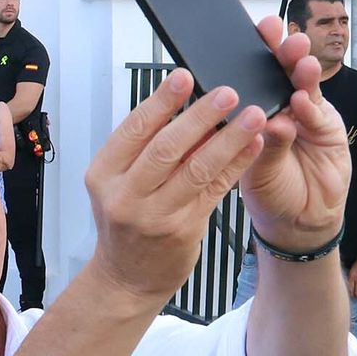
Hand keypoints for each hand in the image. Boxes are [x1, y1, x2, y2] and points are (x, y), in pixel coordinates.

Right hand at [85, 69, 265, 300]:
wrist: (126, 279)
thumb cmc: (125, 226)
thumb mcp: (119, 186)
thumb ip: (145, 153)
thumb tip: (186, 109)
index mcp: (103, 175)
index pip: (133, 130)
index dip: (160, 101)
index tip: (184, 76)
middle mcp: (125, 195)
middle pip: (166, 147)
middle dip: (200, 115)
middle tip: (227, 92)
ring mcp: (154, 215)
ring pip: (197, 168)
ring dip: (229, 138)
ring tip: (253, 115)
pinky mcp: (183, 230)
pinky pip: (215, 190)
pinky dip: (236, 165)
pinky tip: (253, 146)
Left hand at [239, 16, 352, 252]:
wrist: (298, 220)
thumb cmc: (269, 191)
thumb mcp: (256, 169)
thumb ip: (261, 143)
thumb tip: (261, 117)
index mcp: (254, 111)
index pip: (252, 76)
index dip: (252, 55)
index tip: (249, 35)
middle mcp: (280, 107)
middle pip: (282, 72)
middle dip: (283, 53)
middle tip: (282, 38)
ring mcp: (306, 115)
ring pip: (304, 87)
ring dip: (301, 73)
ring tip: (298, 63)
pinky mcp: (327, 128)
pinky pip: (318, 114)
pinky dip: (309, 108)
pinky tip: (302, 102)